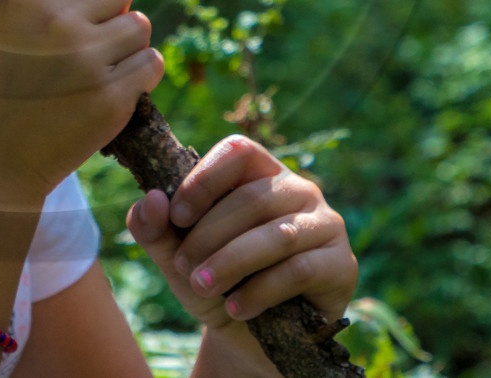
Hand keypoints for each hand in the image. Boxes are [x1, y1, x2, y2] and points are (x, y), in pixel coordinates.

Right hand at [0, 0, 164, 206]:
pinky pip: (151, 63)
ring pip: (140, 24)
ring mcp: (91, 62)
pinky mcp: (113, 100)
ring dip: (126, 40)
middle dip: (110, 6)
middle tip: (90, 35)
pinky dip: (139, 71)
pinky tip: (115, 83)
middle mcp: (60, 24)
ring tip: (100, 62)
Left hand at [125, 135, 356, 328]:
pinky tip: (236, 308)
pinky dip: (260, 290)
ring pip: (277, 235)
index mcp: (260, 174)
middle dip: (209, 235)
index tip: (176, 215)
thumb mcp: (177, 257)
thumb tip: (149, 199)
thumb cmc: (215, 283)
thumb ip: (156, 229)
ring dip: (231, 262)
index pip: (238, 151)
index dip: (205, 178)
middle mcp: (298, 190)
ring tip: (202, 287)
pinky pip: (299, 270)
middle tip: (183, 268)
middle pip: (253, 197)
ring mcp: (325, 225)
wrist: (251, 339)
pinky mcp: (341, 265)